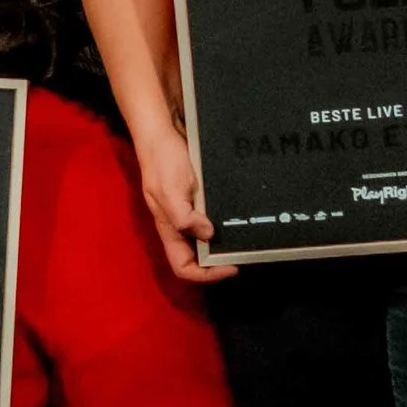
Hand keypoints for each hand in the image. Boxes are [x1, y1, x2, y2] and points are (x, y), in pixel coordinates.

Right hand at [127, 123, 234, 283]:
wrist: (162, 132)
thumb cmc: (162, 160)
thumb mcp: (170, 190)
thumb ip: (184, 216)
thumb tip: (208, 234)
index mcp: (169, 228)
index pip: (183, 267)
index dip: (206, 274)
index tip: (231, 266)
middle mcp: (178, 224)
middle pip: (197, 258)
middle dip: (218, 261)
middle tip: (242, 253)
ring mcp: (188, 211)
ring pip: (206, 240)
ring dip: (224, 242)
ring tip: (244, 238)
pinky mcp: (197, 198)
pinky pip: (211, 218)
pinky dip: (225, 222)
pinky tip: (238, 216)